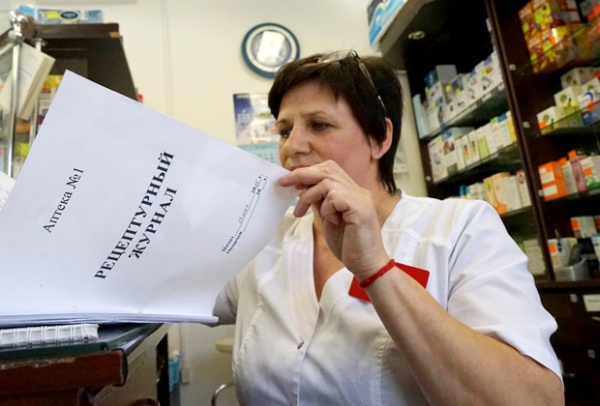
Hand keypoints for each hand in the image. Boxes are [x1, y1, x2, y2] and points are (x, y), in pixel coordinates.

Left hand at [278, 160, 389, 278]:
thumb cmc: (348, 244)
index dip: (308, 171)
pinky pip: (335, 196)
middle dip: (302, 174)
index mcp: (350, 191)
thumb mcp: (328, 218)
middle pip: (327, 169)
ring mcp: (360, 198)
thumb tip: (302, 187)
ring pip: (327, 182)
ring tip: (301, 212)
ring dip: (309, 195)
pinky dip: (326, 207)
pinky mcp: (361, 208)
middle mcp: (357, 190)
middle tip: (283, 183)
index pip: (328, 169)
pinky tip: (331, 221)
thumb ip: (319, 201)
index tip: (289, 180)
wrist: (365, 264)